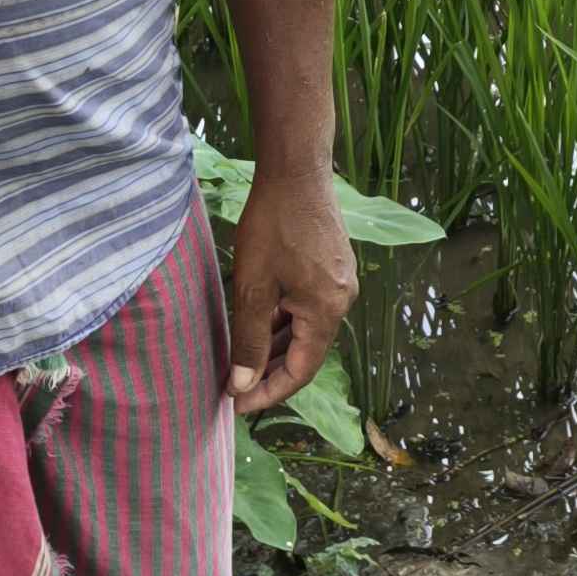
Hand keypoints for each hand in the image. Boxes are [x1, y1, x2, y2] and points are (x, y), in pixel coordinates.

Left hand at [226, 170, 356, 419]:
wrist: (296, 170)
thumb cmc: (272, 226)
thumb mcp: (254, 287)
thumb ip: (250, 340)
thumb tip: (243, 385)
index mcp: (327, 310)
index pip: (301, 370)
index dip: (269, 392)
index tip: (238, 405)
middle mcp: (342, 300)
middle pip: (306, 351)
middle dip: (270, 372)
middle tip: (235, 386)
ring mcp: (339, 281)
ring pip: (305, 328)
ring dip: (276, 346)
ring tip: (242, 360)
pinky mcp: (332, 266)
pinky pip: (308, 306)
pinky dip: (284, 321)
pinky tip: (259, 323)